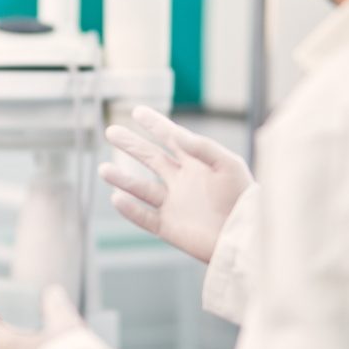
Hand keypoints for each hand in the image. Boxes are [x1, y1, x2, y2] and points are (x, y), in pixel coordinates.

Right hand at [99, 106, 254, 262]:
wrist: (246, 238)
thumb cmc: (243, 199)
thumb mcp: (229, 165)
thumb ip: (203, 147)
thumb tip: (176, 134)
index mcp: (197, 163)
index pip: (171, 138)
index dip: (155, 124)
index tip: (137, 111)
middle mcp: (182, 181)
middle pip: (151, 158)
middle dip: (131, 145)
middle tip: (110, 131)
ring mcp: (175, 204)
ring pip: (142, 189)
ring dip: (122, 179)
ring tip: (103, 169)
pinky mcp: (170, 227)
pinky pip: (145, 217)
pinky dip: (130, 209)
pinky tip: (116, 198)